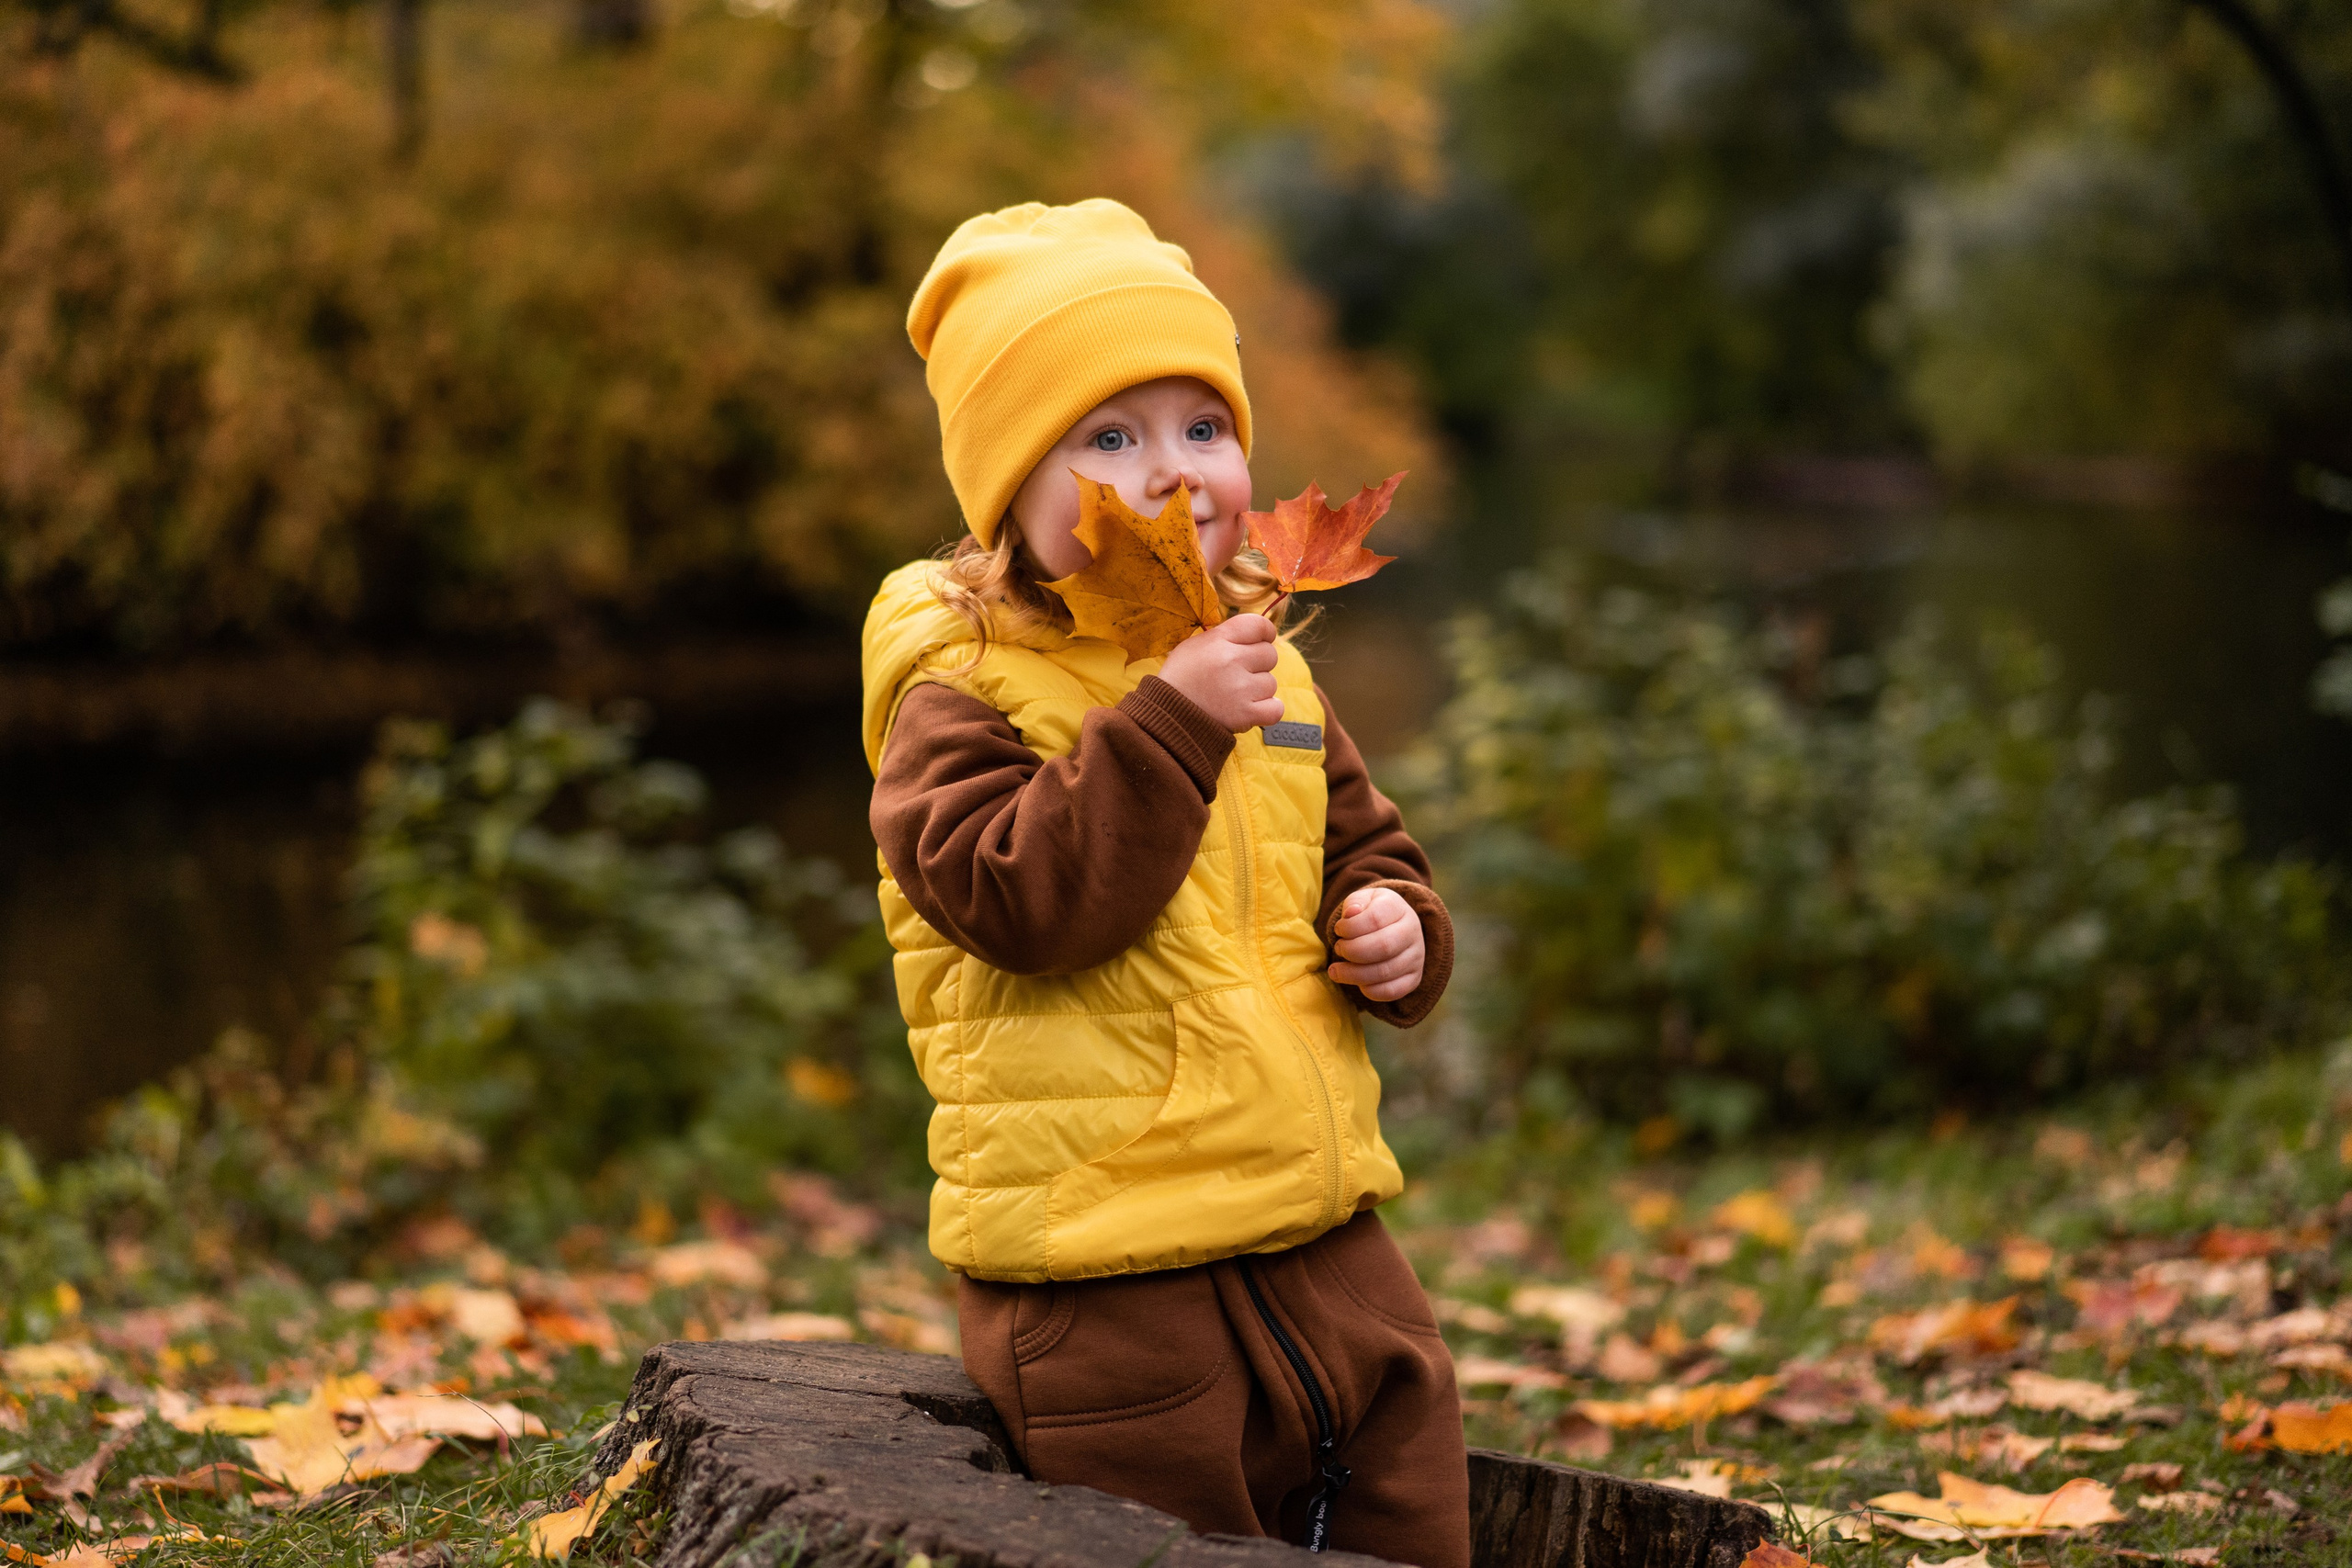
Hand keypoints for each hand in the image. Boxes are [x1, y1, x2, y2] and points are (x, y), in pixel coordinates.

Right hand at [1158, 615, 1284, 732]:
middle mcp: (1231, 660)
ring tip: (1234, 695)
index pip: (1260, 625)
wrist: (1165, 716)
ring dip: (1258, 690)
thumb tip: (1255, 633)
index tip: (1260, 642)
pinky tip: (1251, 709)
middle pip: (1270, 654)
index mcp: (1218, 639)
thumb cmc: (1181, 678)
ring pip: (1271, 683)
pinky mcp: (1245, 714)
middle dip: (1258, 665)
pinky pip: (1276, 708)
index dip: (1265, 633)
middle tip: (1238, 675)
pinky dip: (1267, 710)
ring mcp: (1240, 688)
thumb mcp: (1194, 646)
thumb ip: (1224, 637)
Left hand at [1329, 887, 1424, 1002]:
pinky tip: (1356, 983)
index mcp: (1398, 908)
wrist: (1393, 926)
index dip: (1350, 928)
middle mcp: (1412, 932)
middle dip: (1352, 952)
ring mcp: (1416, 957)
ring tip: (1335, 970)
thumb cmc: (1371, 913)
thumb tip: (1351, 913)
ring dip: (1354, 974)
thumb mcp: (1362, 900)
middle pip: (1383, 947)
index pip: (1374, 919)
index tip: (1338, 930)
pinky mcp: (1413, 978)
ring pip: (1385, 972)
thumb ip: (1354, 903)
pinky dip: (1369, 990)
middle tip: (1338, 950)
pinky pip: (1392, 991)